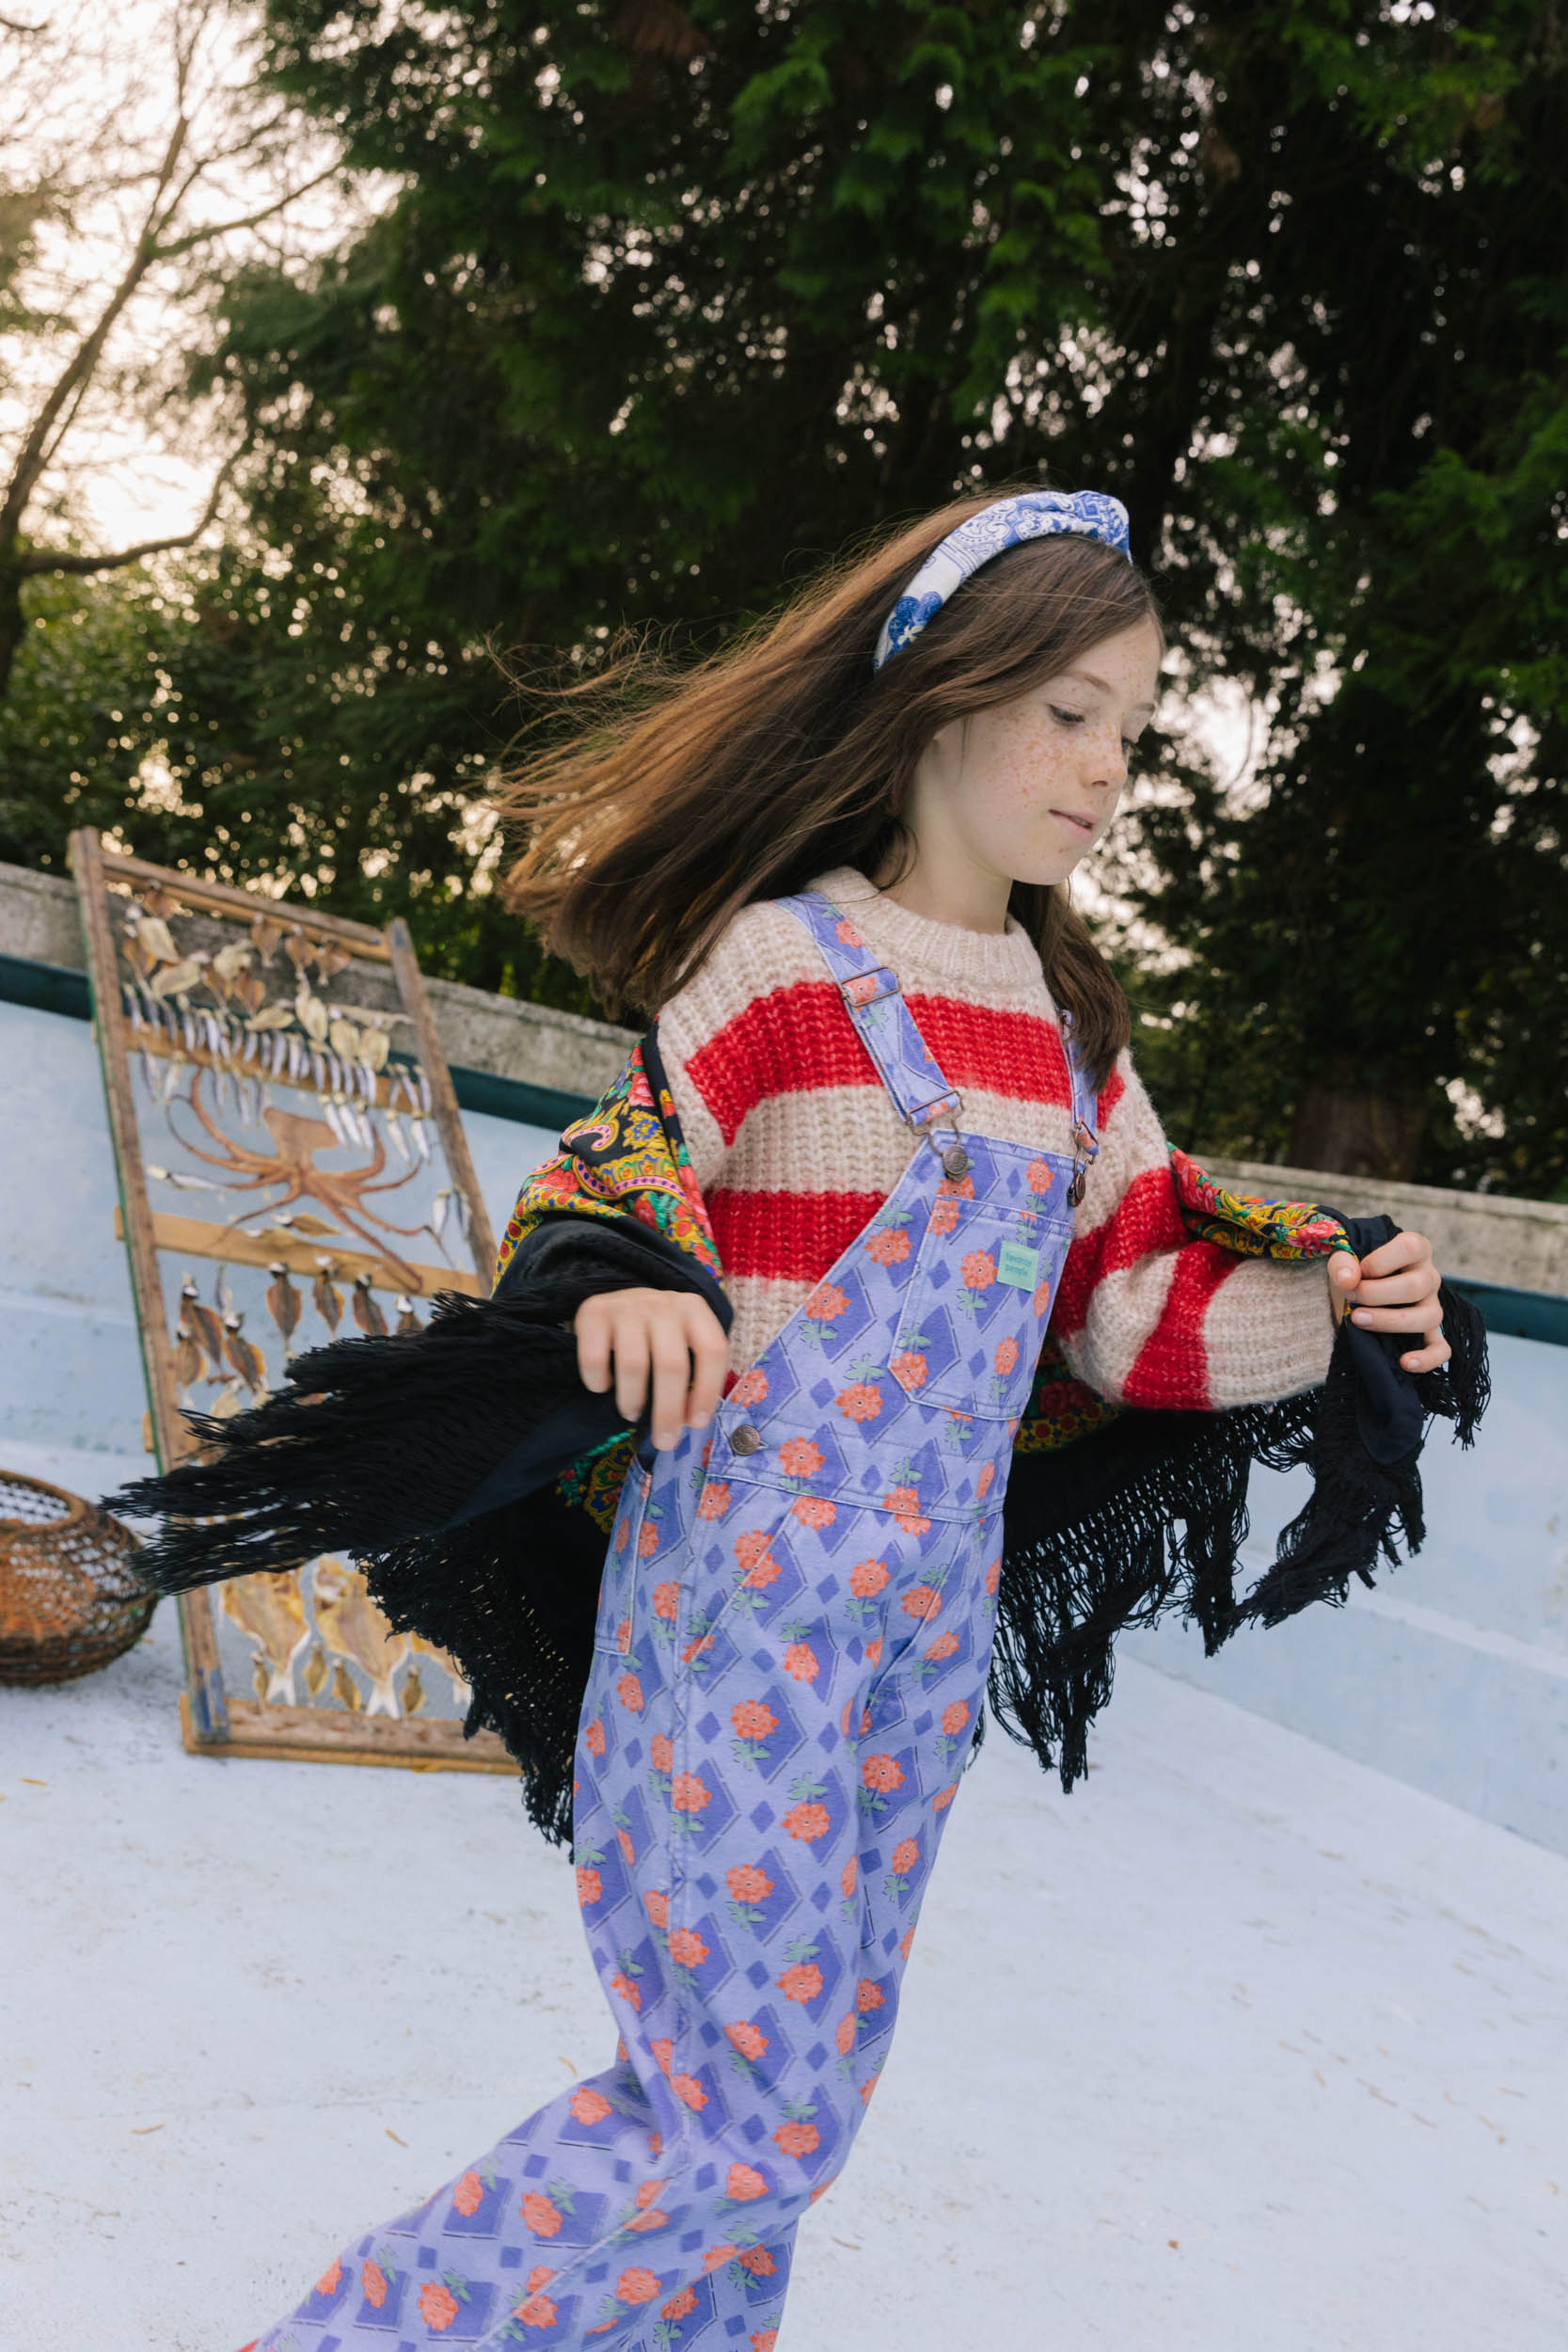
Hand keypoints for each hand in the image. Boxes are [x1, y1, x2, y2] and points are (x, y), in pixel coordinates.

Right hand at [574, 1287, 730, 1450]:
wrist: (618, 1303)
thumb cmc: (658, 1335)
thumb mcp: (684, 1344)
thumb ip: (693, 1374)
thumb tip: (688, 1422)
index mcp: (695, 1309)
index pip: (712, 1351)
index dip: (708, 1391)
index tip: (697, 1423)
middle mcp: (663, 1304)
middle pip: (672, 1364)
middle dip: (668, 1411)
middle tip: (663, 1440)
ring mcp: (627, 1305)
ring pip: (633, 1365)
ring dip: (633, 1400)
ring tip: (632, 1413)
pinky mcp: (593, 1311)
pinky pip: (595, 1359)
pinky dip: (599, 1382)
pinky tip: (605, 1386)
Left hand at [1327, 1230, 1449, 1373]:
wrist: (1356, 1292)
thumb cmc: (1355, 1270)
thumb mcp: (1344, 1259)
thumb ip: (1342, 1263)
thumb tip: (1348, 1280)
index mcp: (1415, 1249)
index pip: (1411, 1247)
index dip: (1379, 1261)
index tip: (1356, 1272)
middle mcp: (1429, 1276)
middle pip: (1417, 1286)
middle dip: (1376, 1293)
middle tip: (1351, 1297)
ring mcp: (1432, 1306)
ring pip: (1429, 1317)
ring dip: (1390, 1321)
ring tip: (1358, 1320)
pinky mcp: (1431, 1333)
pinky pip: (1441, 1349)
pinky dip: (1428, 1358)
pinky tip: (1405, 1363)